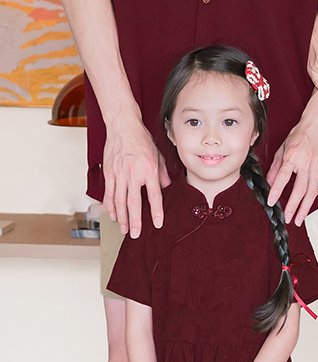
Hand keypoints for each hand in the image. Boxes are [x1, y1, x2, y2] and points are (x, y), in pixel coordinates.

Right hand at [103, 116, 169, 236]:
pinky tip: (112, 215)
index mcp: (148, 170)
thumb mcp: (158, 155)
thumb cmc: (141, 140)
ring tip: (124, 229)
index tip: (157, 224)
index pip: (154, 195)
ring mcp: (119, 174)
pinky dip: (110, 206)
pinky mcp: (109, 173)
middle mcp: (133, 174)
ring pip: (119, 201)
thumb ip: (162, 173)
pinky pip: (109, 193)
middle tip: (135, 234)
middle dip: (134, 221)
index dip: (155, 211)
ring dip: (121, 217)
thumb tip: (165, 188)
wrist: (123, 127)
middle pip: (133, 203)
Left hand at [266, 93, 317, 223]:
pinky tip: (308, 204)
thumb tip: (270, 182)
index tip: (272, 202)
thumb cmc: (301, 134)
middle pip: (300, 189)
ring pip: (312, 191)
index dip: (277, 191)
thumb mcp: (283, 148)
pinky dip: (313, 196)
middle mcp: (307, 163)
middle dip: (294, 206)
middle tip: (289, 218)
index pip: (283, 178)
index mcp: (293, 156)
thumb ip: (276, 167)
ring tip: (299, 218)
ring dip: (305, 207)